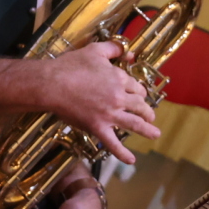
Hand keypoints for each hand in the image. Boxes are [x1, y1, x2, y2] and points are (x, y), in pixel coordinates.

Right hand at [44, 42, 160, 163]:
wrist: (53, 84)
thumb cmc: (71, 66)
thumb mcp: (95, 50)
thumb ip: (113, 48)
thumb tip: (128, 50)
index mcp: (119, 79)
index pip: (136, 87)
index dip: (139, 91)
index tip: (139, 94)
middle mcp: (119, 97)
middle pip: (140, 105)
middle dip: (147, 110)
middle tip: (149, 115)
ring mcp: (110, 114)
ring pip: (135, 124)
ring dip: (147, 130)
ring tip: (155, 134)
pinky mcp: (98, 127)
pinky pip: (113, 143)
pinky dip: (123, 153)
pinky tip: (132, 160)